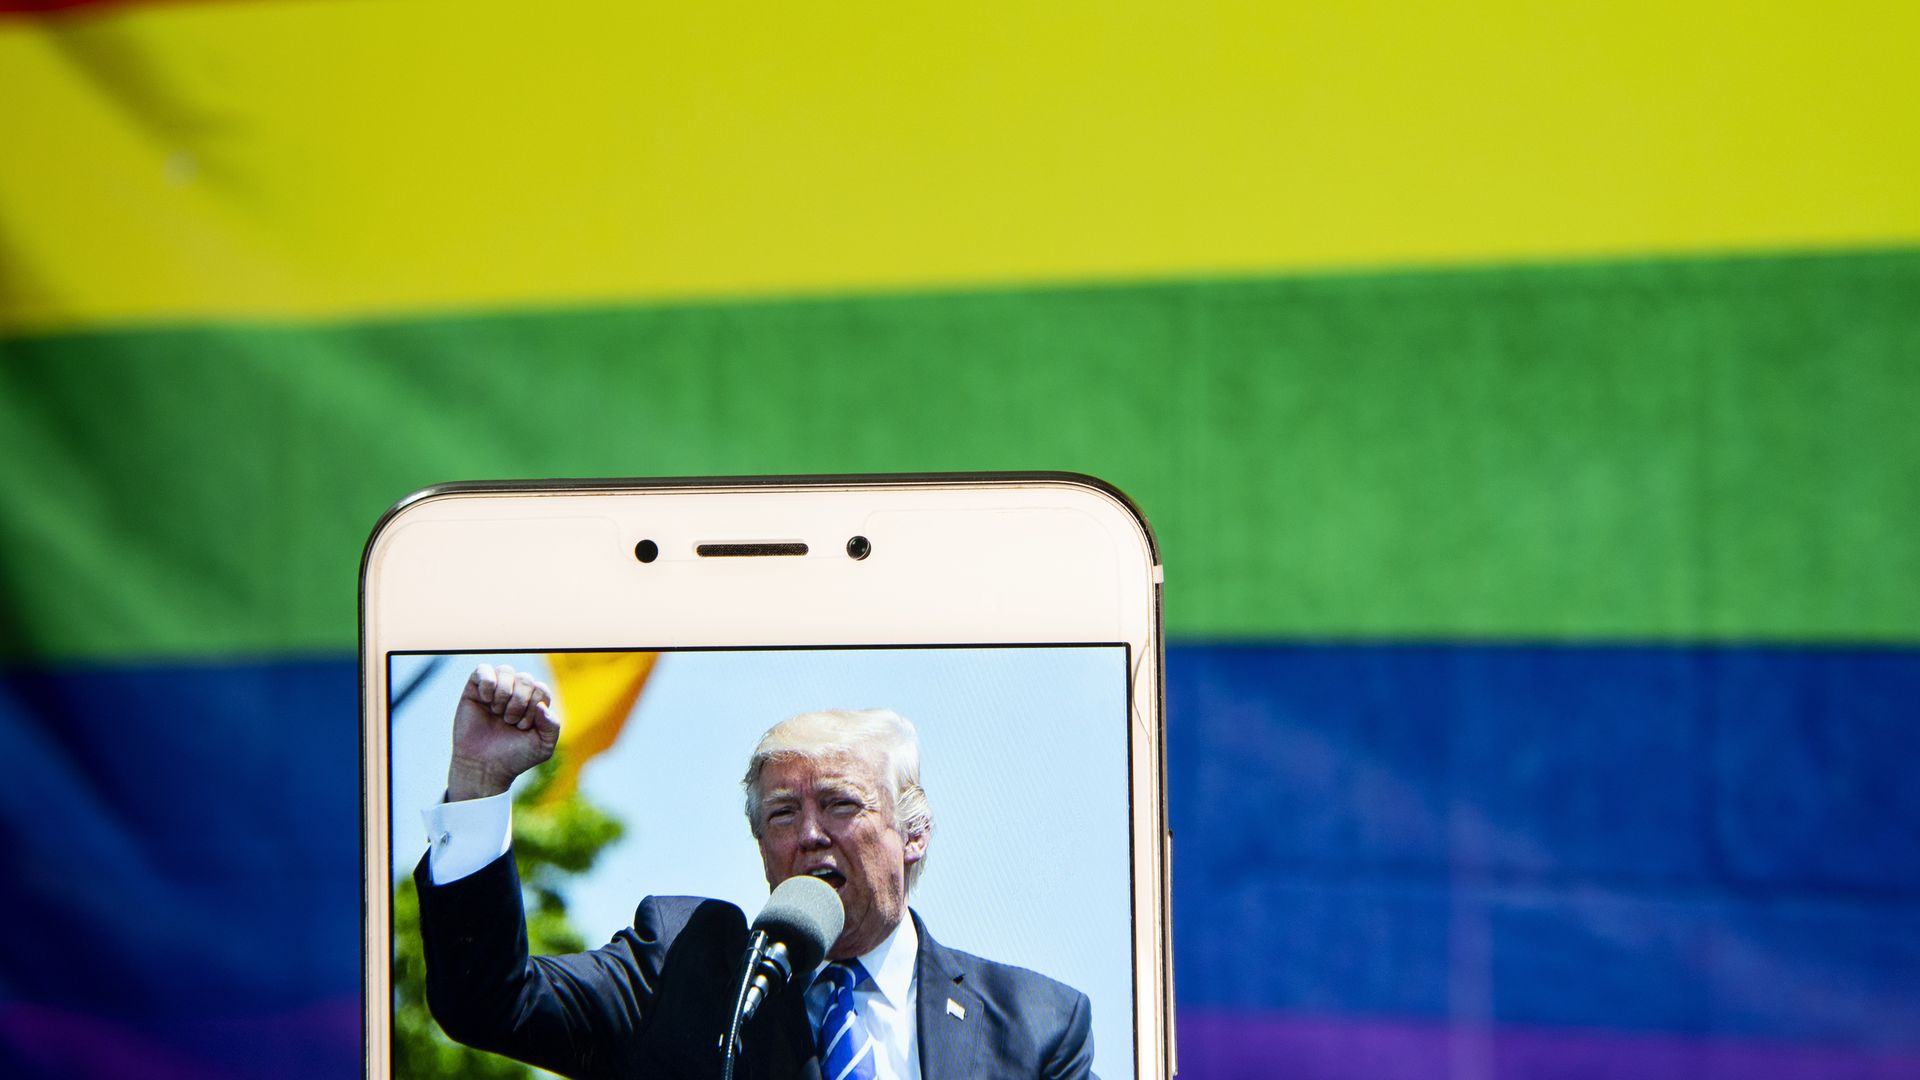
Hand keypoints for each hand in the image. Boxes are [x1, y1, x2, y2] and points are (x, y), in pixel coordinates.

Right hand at [446, 663, 559, 800]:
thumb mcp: (543, 746)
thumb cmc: (514, 757)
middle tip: (509, 721)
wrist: (484, 767)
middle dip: (519, 702)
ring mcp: (494, 690)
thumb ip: (552, 725)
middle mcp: (514, 693)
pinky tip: (486, 699)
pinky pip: (483, 670)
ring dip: (504, 693)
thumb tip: (541, 705)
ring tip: (498, 712)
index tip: (523, 727)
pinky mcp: (474, 690)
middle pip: (525, 678)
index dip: (533, 706)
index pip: (540, 689)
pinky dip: (487, 682)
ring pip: (506, 670)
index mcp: (532, 703)